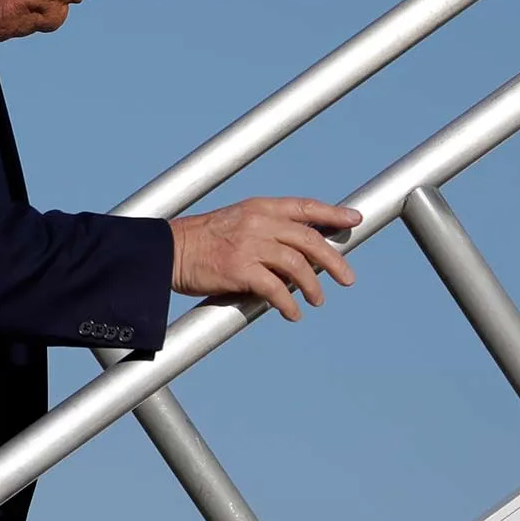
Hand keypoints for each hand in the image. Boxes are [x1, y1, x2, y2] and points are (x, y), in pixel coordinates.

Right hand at [169, 197, 363, 321]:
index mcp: (259, 208)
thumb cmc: (198, 241)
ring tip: (317, 300)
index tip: (353, 219)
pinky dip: (288, 304)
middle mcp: (258, 223)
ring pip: (297, 265)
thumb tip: (295, 253)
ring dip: (312, 286)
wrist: (166, 251)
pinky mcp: (240, 269)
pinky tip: (292, 313)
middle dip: (333, 260)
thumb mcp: (235, 221)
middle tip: (347, 278)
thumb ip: (264, 230)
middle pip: (309, 239)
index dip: (332, 213)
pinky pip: (275, 289)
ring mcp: (250, 245)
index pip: (304, 207)